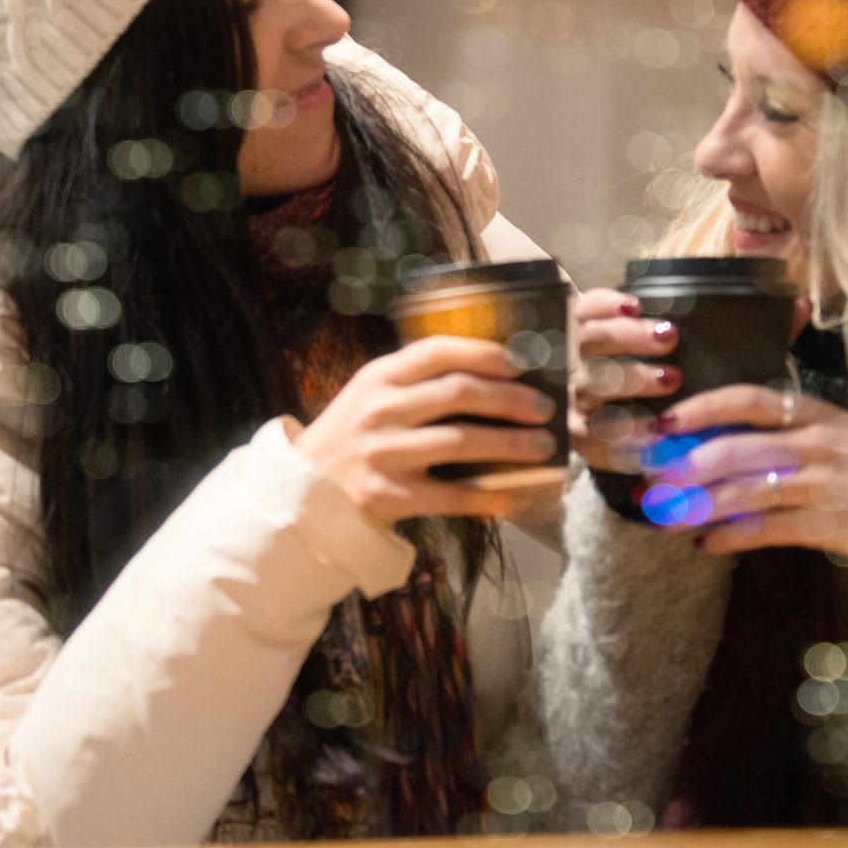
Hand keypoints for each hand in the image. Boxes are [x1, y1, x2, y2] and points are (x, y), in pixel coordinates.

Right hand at [290, 336, 557, 523]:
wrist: (303, 493)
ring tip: (543, 446)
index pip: (438, 351)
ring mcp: (385, 453)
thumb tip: (488, 374)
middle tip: (543, 407)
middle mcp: (381, 410)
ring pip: (463, 441)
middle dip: (511, 398)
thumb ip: (414, 381)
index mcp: (378, 377)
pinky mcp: (390, 496)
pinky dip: (488, 494)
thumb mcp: (370, 394)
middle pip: (459, 393)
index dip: (485, 352)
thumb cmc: (350, 438)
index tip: (520, 361)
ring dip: (512, 443)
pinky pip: (452, 495)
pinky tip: (514, 493)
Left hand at [568, 288, 679, 471]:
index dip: (623, 432)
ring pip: (592, 343)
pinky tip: (634, 306)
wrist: (624, 380)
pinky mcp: (578, 319)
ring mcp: (575, 353)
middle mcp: (577, 392)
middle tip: (672, 378)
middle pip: (593, 384)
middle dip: (633, 380)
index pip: (594, 436)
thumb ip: (661, 449)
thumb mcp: (645, 444)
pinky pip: (585, 308)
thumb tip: (682, 450)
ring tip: (669, 335)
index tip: (656, 429)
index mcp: (588, 429)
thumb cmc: (645, 419)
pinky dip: (606, 304)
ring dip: (630, 338)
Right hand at [569, 289, 812, 471]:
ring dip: (629, 381)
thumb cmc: (684, 380)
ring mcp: (581, 400)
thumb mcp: (708, 352)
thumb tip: (803, 305)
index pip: (591, 306)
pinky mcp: (584, 439)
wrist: (644, 433)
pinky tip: (651, 435)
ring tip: (669, 383)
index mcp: (605, 330)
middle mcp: (586, 362)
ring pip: (592, 386)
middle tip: (669, 337)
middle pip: (592, 341)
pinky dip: (620, 436)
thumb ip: (750, 328)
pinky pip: (592, 437)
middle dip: (629, 336)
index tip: (638, 302)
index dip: (609, 302)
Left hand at [646, 385, 847, 558]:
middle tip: (651, 479)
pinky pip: (768, 531)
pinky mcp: (828, 525)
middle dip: (685, 465)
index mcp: (815, 413)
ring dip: (697, 505)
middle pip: (735, 449)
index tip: (666, 420)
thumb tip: (724, 435)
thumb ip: (788, 427)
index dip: (702, 407)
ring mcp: (821, 485)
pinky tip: (705, 542)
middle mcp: (815, 444)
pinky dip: (732, 537)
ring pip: (744, 492)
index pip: (748, 399)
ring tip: (664, 516)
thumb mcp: (840, 430)